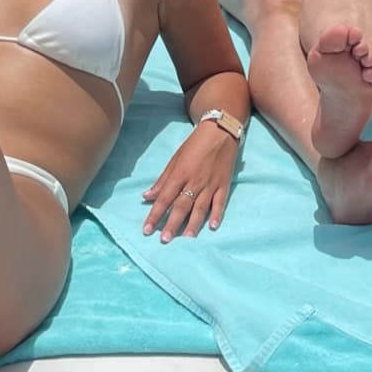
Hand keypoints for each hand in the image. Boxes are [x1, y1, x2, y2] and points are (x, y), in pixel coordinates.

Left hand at [141, 121, 238, 240]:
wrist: (220, 131)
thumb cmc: (195, 145)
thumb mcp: (175, 159)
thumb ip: (162, 180)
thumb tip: (147, 196)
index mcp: (180, 174)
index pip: (164, 198)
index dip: (155, 214)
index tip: (146, 230)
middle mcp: (194, 181)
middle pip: (182, 206)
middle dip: (172, 224)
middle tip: (164, 240)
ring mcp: (210, 184)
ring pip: (200, 207)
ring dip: (193, 223)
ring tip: (186, 238)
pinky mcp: (224, 184)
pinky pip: (220, 202)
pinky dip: (217, 214)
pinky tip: (212, 226)